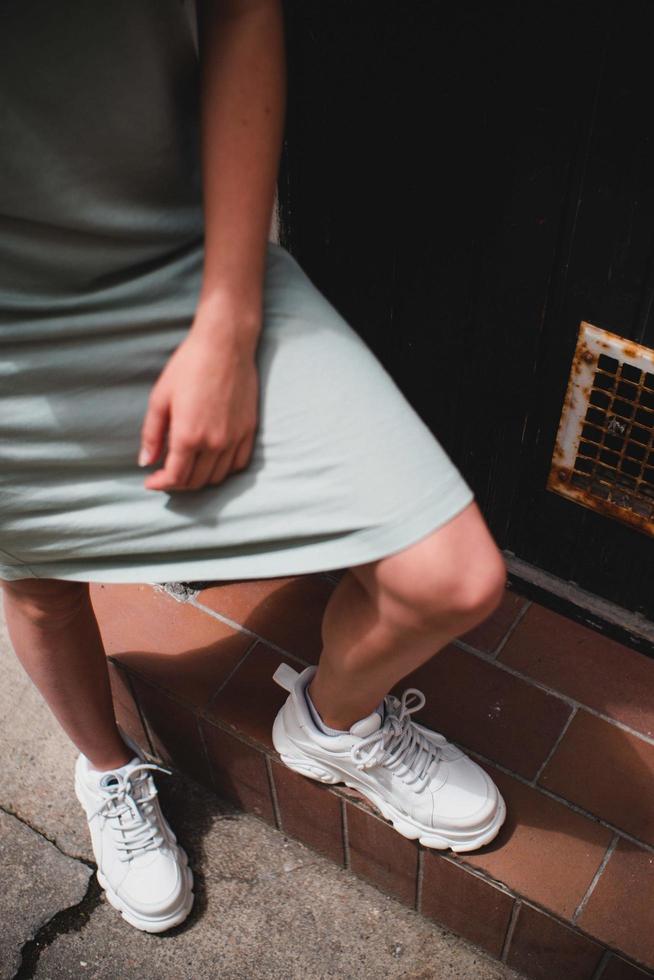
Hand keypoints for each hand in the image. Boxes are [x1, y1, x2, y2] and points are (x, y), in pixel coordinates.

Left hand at [138, 326, 259, 491]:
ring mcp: (234, 438)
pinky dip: (223, 470)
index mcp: (188, 436)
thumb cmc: (188, 366)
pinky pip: (238, 464)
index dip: (160, 484)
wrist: (225, 345)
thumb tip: (146, 462)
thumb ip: (151, 434)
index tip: (150, 481)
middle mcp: (214, 443)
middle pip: (195, 481)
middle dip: (177, 483)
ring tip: (187, 468)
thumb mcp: (160, 398)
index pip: (174, 477)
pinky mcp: (249, 430)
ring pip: (217, 477)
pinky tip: (211, 461)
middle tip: (165, 474)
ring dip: (199, 479)